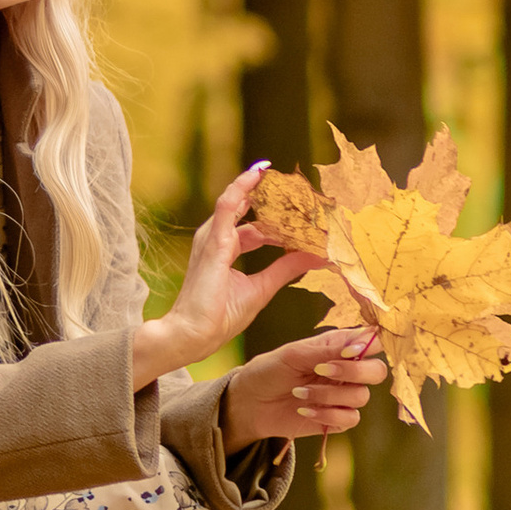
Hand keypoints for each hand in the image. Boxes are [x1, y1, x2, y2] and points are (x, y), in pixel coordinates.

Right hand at [139, 158, 323, 379]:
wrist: (194, 335)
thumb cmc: (220, 316)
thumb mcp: (262, 288)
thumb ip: (286, 268)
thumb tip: (316, 256)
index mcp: (227, 247)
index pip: (257, 226)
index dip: (282, 219)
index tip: (308, 213)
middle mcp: (218, 237)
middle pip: (247, 208)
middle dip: (273, 197)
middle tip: (300, 188)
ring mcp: (213, 237)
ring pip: (237, 200)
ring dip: (260, 187)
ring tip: (282, 174)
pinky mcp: (213, 241)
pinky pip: (228, 206)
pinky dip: (243, 188)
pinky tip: (257, 174)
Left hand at [222, 321, 383, 446]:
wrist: (250, 403)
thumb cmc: (269, 370)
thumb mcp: (293, 355)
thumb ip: (325, 351)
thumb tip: (356, 347)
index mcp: (338, 347)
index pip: (371, 341)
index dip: (368, 345)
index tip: (347, 352)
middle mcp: (346, 370)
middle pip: (377, 371)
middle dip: (355, 372)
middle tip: (322, 371)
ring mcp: (343, 395)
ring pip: (362, 396)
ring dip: (329, 395)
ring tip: (299, 392)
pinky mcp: (337, 419)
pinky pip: (350, 418)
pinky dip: (327, 415)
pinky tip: (303, 410)